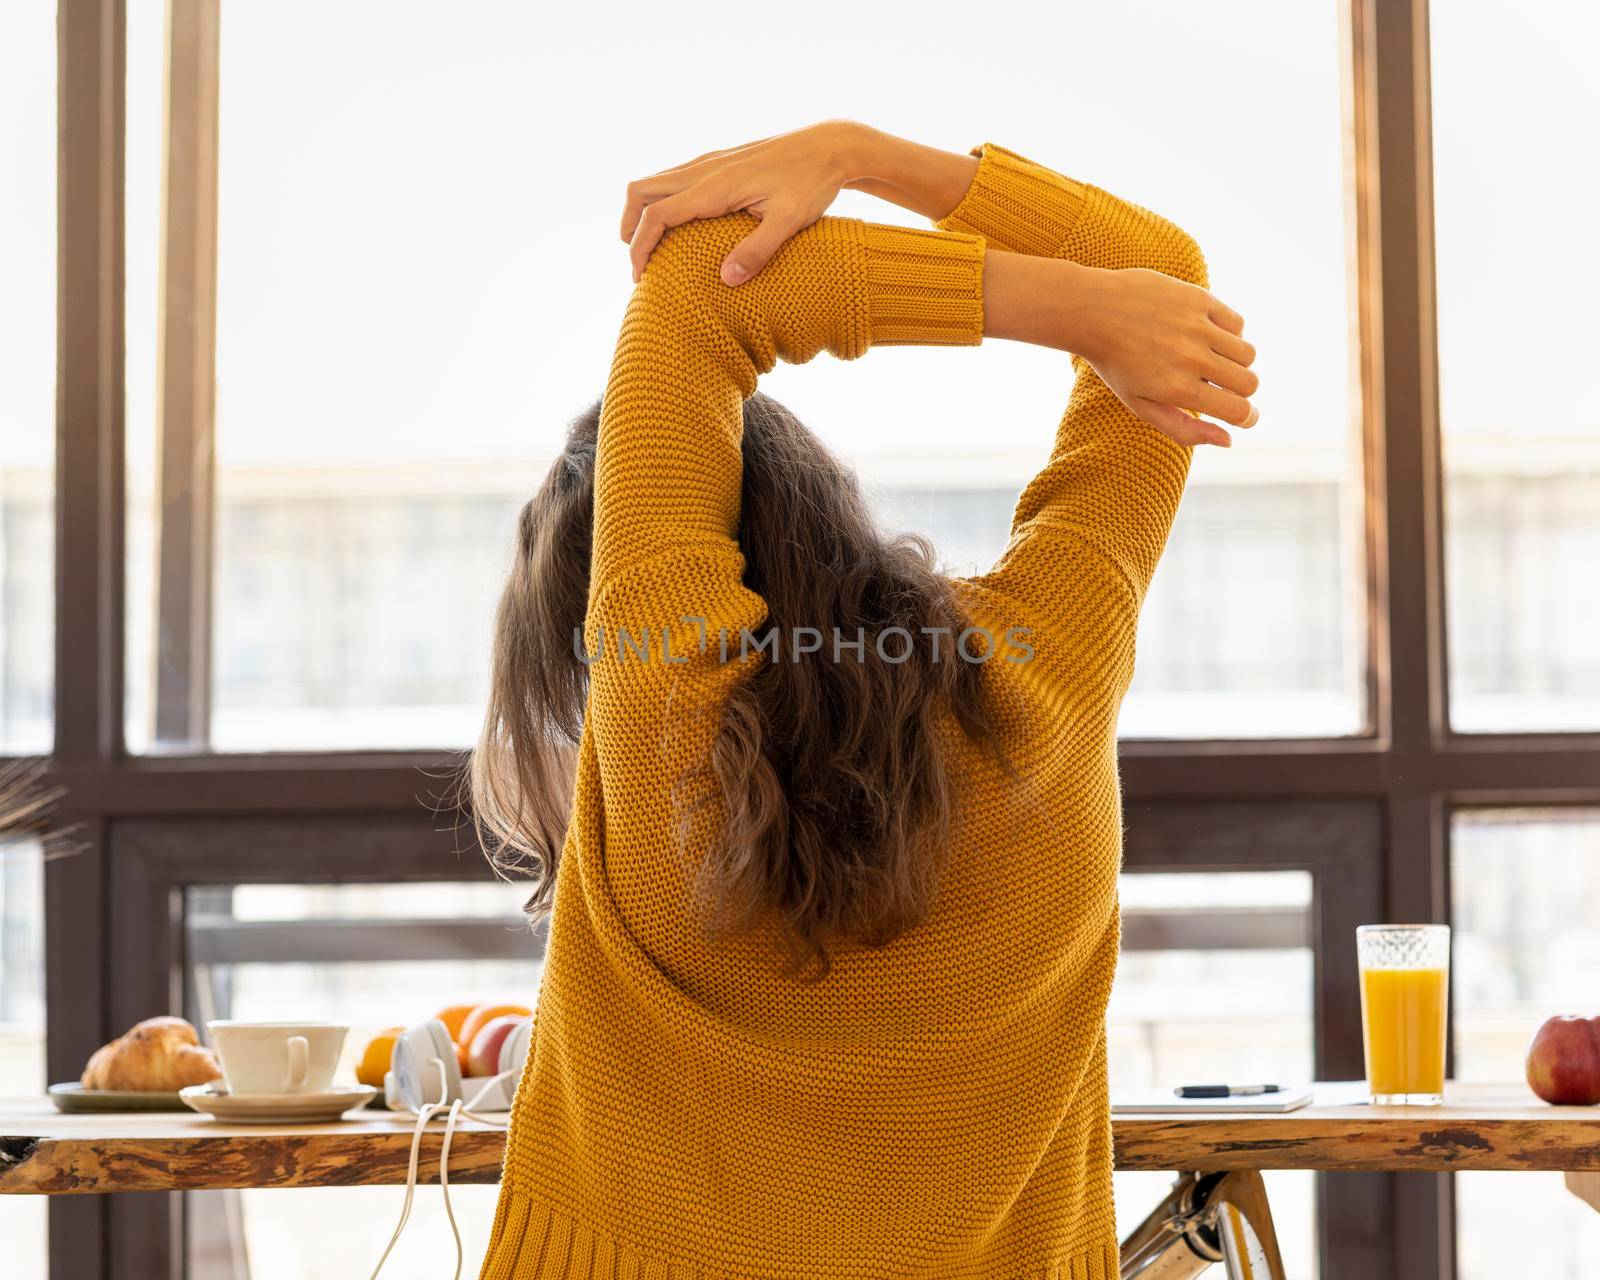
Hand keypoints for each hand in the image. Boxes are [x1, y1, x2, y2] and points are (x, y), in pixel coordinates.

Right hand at [619, 119, 863, 285]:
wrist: (831, 144)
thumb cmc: (812, 183)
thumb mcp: (790, 221)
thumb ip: (758, 250)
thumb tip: (726, 280)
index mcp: (715, 186)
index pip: (658, 214)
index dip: (641, 246)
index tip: (640, 277)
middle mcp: (705, 169)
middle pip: (642, 191)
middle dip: (630, 227)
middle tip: (638, 264)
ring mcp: (711, 162)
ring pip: (656, 182)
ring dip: (643, 213)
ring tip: (650, 248)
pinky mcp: (721, 162)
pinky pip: (675, 179)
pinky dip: (662, 203)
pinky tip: (678, 226)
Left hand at [1067, 263, 1258, 446]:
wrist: (1093, 311)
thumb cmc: (1116, 365)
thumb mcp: (1141, 406)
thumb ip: (1184, 429)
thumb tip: (1228, 441)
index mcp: (1177, 390)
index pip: (1239, 411)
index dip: (1247, 417)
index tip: (1243, 416)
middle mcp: (1191, 359)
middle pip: (1249, 384)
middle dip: (1241, 391)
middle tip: (1219, 386)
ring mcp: (1197, 327)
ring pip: (1248, 354)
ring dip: (1236, 362)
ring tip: (1210, 360)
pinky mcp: (1199, 300)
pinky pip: (1237, 324)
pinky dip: (1228, 333)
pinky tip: (1205, 335)